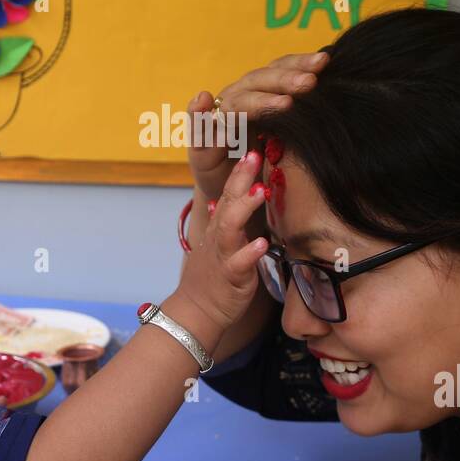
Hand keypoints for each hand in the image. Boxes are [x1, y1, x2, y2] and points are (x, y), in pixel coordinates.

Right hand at [172, 149, 269, 338]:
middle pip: (228, 202)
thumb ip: (221, 223)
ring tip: (260, 191)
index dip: (239, 172)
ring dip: (244, 208)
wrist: (196, 312)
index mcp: (220, 228)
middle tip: (253, 154)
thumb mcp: (215, 245)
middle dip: (240, 178)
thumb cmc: (211, 278)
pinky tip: (263, 243)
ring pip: (231, 228)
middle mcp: (220, 237)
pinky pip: (239, 263)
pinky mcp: (231, 277)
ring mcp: (224, 255)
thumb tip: (218, 202)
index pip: (228, 193)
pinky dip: (250, 253)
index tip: (251, 149)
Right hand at [187, 51, 327, 200]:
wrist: (235, 192)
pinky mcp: (200, 143)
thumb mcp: (289, 135)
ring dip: (260, 101)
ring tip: (286, 104)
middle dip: (286, 80)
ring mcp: (218, 118)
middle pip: (260, 80)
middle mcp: (238, 97)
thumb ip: (304, 112)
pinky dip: (198, 113)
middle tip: (310, 83)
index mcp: (261, 91)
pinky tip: (201, 99)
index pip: (279, 69)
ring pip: (237, 102)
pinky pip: (198, 126)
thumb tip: (338, 90)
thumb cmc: (266, 160)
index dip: (299, 63)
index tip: (325, 61)